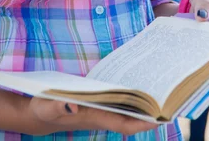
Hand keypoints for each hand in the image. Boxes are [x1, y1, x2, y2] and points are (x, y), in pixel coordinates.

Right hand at [24, 96, 158, 135]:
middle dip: (149, 111)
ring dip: (141, 102)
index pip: (124, 125)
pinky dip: (129, 94)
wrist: (39, 112)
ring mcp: (100, 110)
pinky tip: (137, 84)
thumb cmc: (43, 110)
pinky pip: (119, 100)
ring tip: (160, 88)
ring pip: (127, 109)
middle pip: (131, 118)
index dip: (142, 124)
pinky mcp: (97, 103)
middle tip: (169, 98)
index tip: (160, 119)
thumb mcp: (46, 107)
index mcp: (94, 118)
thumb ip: (56, 105)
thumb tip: (72, 103)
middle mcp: (101, 116)